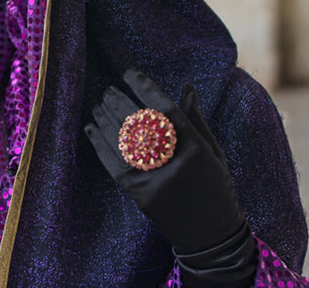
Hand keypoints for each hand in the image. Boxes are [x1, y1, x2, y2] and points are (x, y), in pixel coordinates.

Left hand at [84, 69, 243, 253]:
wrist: (211, 236)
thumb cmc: (216, 188)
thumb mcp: (213, 152)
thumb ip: (195, 119)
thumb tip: (186, 86)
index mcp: (196, 148)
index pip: (166, 109)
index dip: (146, 88)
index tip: (130, 73)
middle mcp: (174, 162)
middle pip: (139, 123)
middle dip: (120, 103)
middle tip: (109, 90)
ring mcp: (154, 180)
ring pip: (122, 141)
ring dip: (106, 120)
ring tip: (98, 105)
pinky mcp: (139, 194)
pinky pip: (113, 164)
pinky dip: (100, 144)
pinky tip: (92, 128)